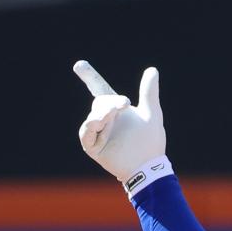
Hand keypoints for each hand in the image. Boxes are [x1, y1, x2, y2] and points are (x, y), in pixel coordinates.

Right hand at [74, 61, 165, 182]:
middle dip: (110, 102)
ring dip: (105, 113)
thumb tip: (152, 69)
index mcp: (116, 109)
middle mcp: (105, 118)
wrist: (149, 165)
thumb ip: (149, 92)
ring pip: (94, 116)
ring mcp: (98, 132)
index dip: (90, 77)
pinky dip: (92, 126)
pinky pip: (86, 133)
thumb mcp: (152, 113)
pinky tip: (99, 122)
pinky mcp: (93, 146)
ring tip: (113, 116)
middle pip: (100, 102)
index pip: (100, 89)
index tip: (78, 65)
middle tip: (124, 103)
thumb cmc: (151, 141)